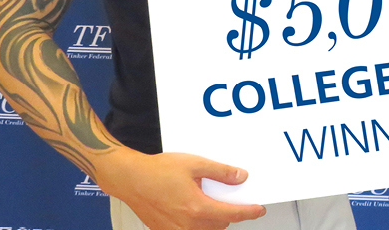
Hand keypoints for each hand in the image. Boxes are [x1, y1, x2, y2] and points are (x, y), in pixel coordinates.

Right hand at [97, 148, 264, 229]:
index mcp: (196, 207)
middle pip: (220, 225)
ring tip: (208, 201)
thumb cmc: (157, 171)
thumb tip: (240, 177)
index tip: (258, 210)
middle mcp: (186, 224)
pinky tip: (193, 208)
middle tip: (230, 198)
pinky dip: (197, 223)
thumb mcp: (195, 164)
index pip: (231, 215)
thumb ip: (221, 172)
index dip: (248, 213)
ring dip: (213, 220)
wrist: (130, 179)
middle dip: (229, 213)